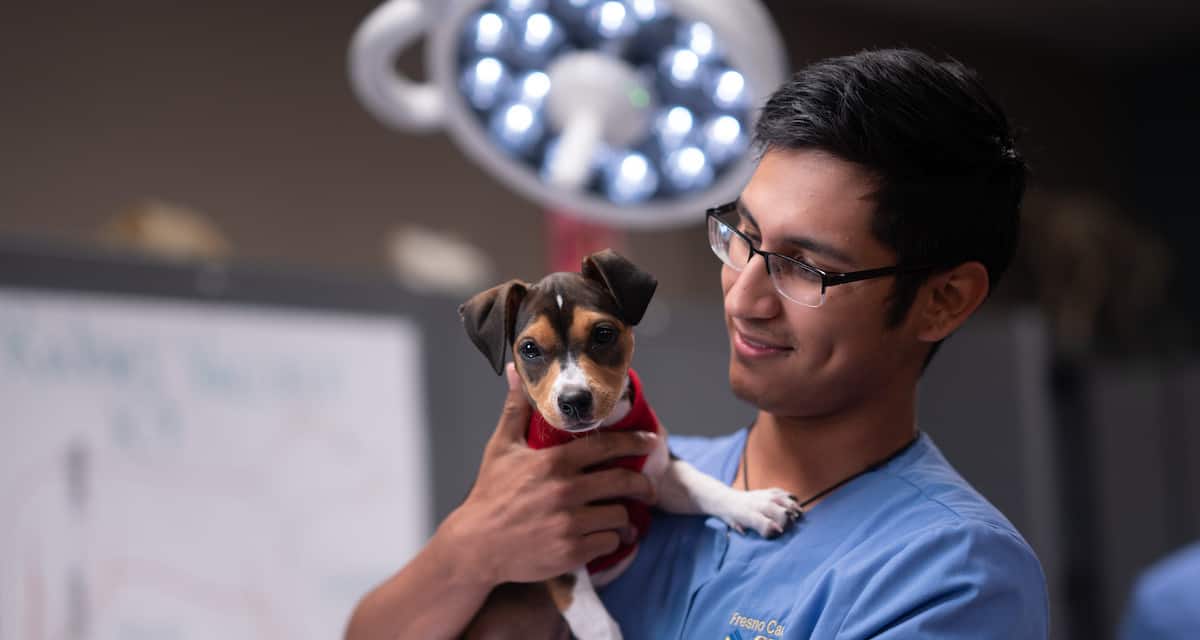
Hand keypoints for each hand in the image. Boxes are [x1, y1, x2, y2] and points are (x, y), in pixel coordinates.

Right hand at [440, 363, 658, 585]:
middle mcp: (565, 491)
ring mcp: (569, 523)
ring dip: (624, 517)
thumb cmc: (490, 494)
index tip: (651, 442)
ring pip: (619, 516)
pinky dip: (610, 540)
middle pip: (623, 481)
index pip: (606, 446)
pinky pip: (608, 543)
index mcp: (554, 462)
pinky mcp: (571, 552)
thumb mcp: (501, 447)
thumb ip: (516, 408)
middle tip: (649, 489)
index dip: (634, 442)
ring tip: (621, 518)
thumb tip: (517, 371)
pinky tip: (604, 536)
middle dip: (643, 485)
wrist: (475, 546)